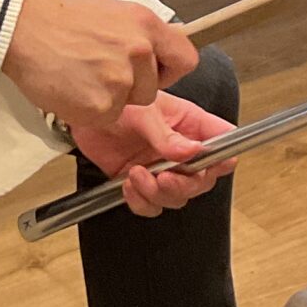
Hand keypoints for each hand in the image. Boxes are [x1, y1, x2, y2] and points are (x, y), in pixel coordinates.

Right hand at [3, 0, 198, 130]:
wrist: (21, 28)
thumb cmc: (58, 17)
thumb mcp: (110, 8)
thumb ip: (138, 31)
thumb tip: (157, 43)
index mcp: (145, 24)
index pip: (186, 59)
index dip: (170, 70)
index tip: (156, 72)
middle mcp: (139, 52)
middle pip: (152, 89)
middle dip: (131, 87)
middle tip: (100, 72)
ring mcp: (120, 80)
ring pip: (128, 105)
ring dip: (108, 99)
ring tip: (82, 77)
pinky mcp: (101, 106)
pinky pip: (105, 117)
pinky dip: (89, 110)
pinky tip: (73, 88)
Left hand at [72, 89, 237, 218]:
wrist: (83, 115)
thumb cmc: (117, 101)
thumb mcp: (143, 111)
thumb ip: (166, 135)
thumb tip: (192, 151)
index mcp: (190, 124)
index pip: (223, 143)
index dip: (223, 158)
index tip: (209, 166)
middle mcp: (180, 149)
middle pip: (202, 180)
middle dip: (184, 185)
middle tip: (164, 179)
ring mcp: (161, 168)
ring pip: (177, 197)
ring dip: (158, 194)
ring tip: (138, 175)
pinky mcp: (141, 183)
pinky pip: (151, 205)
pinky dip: (140, 201)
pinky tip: (128, 183)